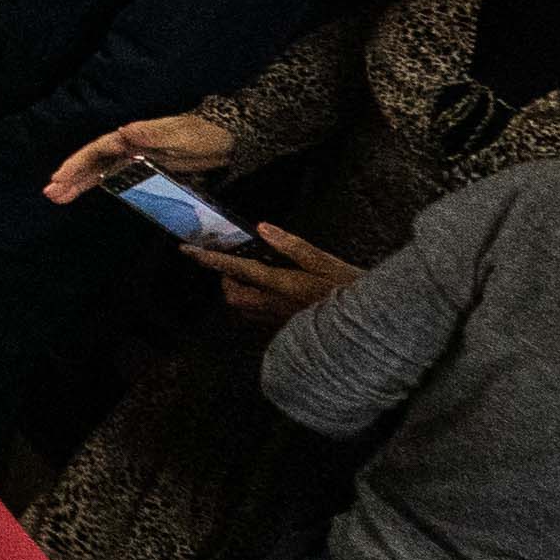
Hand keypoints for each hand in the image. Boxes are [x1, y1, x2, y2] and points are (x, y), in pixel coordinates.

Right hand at [39, 113, 240, 207]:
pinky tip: (87, 191)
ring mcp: (136, 157)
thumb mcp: (179, 135)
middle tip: (50, 195)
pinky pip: (114, 176)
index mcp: (131, 137)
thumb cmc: (202, 135)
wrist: (225, 139)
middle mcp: (128, 146)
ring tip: (58, 197)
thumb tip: (123, 131)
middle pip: (92, 162)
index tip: (57, 179)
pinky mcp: (145, 168)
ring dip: (79, 183)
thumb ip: (152, 134)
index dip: (76, 165)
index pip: (96, 152)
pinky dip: (98, 183)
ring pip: (100, 170)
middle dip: (70, 178)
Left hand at [191, 221, 359, 325]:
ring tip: (250, 277)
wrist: (372, 327)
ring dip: (238, 293)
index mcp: (281, 285)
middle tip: (233, 264)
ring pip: (243, 310)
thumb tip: (263, 228)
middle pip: (232, 296)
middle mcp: (274, 305)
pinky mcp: (288, 330)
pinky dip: (255, 304)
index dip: (210, 259)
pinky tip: (271, 293)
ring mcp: (280, 321)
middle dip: (225, 280)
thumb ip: (293, 246)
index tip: (188, 250)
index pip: (236, 270)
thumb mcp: (326, 263)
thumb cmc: (350, 290)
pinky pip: (259, 318)